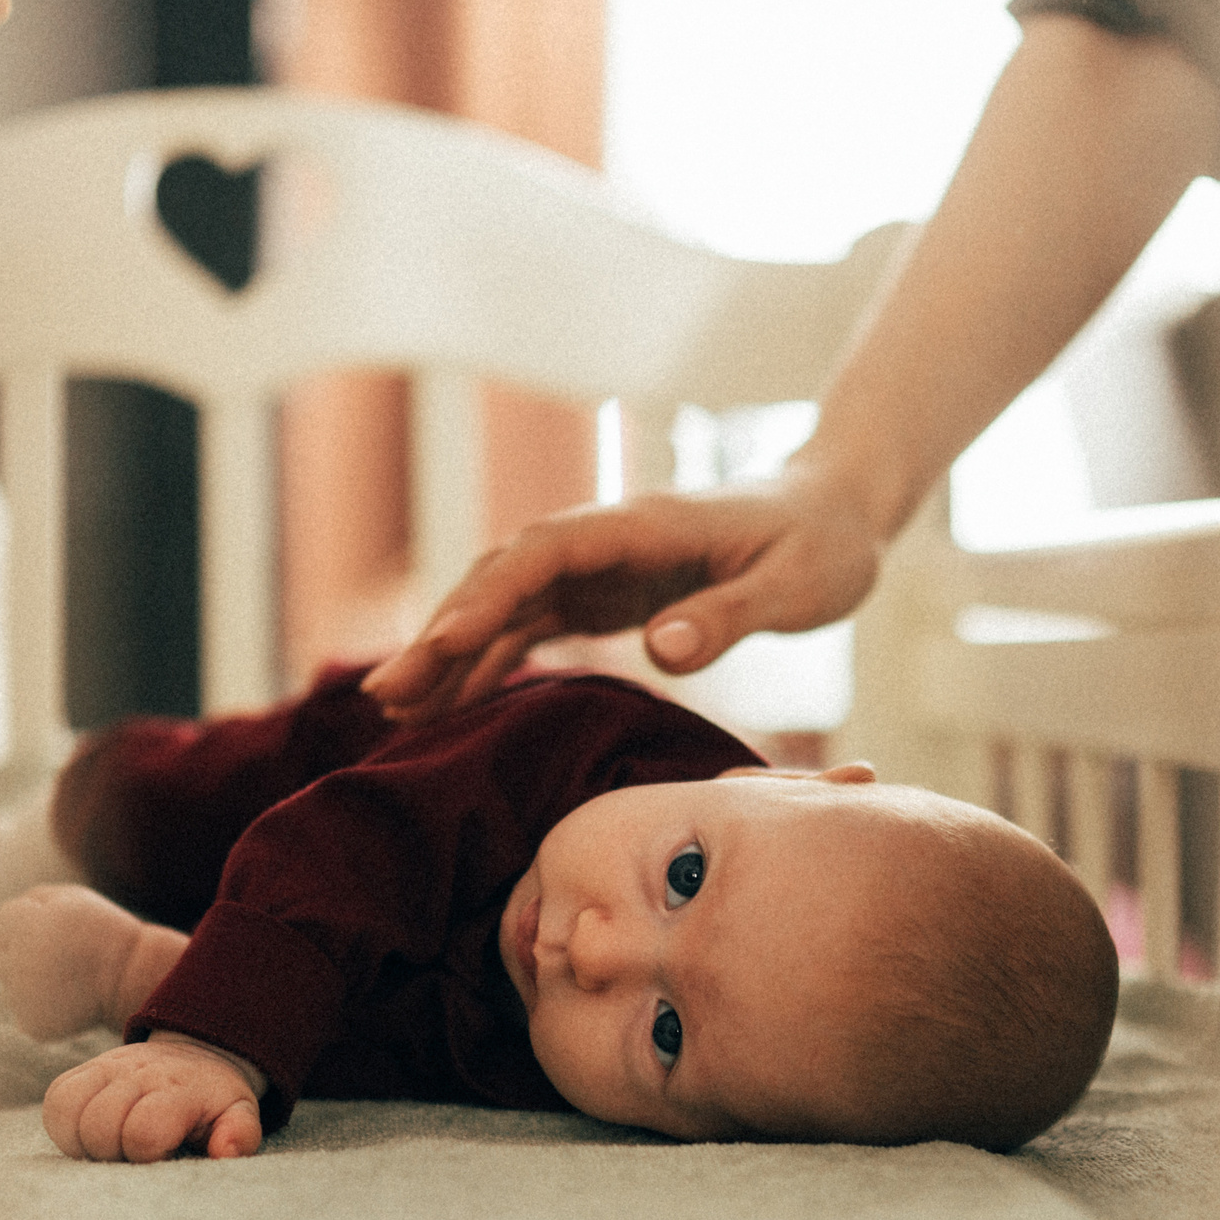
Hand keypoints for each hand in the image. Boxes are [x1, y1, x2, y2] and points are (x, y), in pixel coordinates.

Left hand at [0, 883, 176, 1039]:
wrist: (129, 977)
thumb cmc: (102, 931)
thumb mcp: (71, 899)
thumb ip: (31, 900)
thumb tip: (3, 918)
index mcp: (25, 929)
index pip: (0, 923)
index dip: (23, 924)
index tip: (46, 929)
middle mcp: (17, 964)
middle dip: (20, 954)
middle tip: (57, 956)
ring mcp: (22, 999)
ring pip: (10, 987)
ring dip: (27, 981)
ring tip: (63, 978)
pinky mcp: (32, 1025)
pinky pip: (24, 1012)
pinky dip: (40, 1007)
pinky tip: (66, 999)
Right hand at [42, 1033, 266, 1161]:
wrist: (197, 1050)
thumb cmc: (213, 1100)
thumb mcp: (239, 1114)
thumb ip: (238, 1134)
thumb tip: (226, 1152)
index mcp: (180, 1090)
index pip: (143, 1132)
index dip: (145, 1156)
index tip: (159, 1158)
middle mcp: (139, 1074)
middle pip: (99, 1126)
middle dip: (112, 1153)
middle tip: (133, 1155)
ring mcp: (109, 1067)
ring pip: (69, 1111)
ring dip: (84, 1141)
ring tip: (111, 1147)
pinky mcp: (85, 1069)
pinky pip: (55, 1099)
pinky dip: (64, 1125)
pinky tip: (89, 1135)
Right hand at [360, 464, 885, 722]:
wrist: (833, 512)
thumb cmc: (821, 545)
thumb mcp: (794, 585)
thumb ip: (727, 615)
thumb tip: (660, 649)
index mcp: (641, 527)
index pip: (544, 555)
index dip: (491, 596)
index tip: (447, 643)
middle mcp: (603, 542)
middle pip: (501, 580)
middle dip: (440, 633)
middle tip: (385, 695)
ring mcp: (597, 569)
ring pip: (502, 605)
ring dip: (447, 652)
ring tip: (392, 708)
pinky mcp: (603, 596)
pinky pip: (528, 628)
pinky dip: (485, 661)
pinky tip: (450, 702)